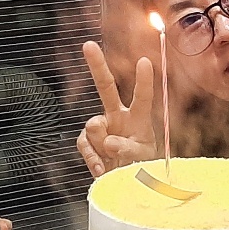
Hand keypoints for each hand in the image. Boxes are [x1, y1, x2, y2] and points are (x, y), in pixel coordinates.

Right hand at [75, 41, 156, 175]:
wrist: (125, 184)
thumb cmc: (141, 167)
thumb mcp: (143, 160)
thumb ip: (129, 150)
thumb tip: (110, 142)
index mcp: (139, 119)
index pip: (142, 97)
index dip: (143, 80)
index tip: (144, 62)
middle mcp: (119, 118)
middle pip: (105, 87)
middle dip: (96, 66)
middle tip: (88, 45)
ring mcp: (102, 128)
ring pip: (93, 124)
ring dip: (102, 143)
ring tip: (113, 158)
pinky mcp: (89, 142)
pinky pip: (84, 142)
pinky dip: (91, 155)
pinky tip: (100, 166)